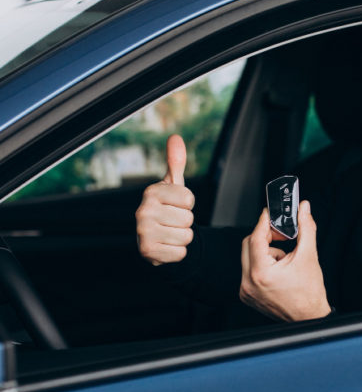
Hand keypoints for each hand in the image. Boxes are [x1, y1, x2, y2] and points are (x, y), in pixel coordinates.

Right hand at [136, 135, 194, 265]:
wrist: (155, 238)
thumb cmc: (167, 208)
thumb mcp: (173, 186)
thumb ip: (176, 162)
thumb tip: (175, 137)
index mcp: (151, 193)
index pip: (189, 199)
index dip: (188, 205)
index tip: (176, 205)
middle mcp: (143, 211)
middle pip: (188, 219)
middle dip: (185, 223)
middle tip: (172, 222)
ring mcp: (143, 232)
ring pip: (186, 237)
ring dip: (183, 238)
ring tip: (170, 233)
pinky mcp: (147, 252)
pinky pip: (180, 253)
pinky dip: (177, 253)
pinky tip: (167, 246)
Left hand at [240, 201, 331, 320]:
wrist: (309, 317)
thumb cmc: (309, 293)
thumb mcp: (308, 256)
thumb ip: (305, 228)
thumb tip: (303, 209)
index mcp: (261, 274)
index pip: (255, 238)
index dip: (264, 223)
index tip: (270, 214)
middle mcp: (249, 283)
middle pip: (248, 245)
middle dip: (265, 237)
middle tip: (282, 235)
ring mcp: (246, 291)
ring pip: (249, 257)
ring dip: (265, 252)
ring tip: (284, 260)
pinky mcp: (247, 295)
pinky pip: (249, 270)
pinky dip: (262, 264)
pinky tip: (278, 270)